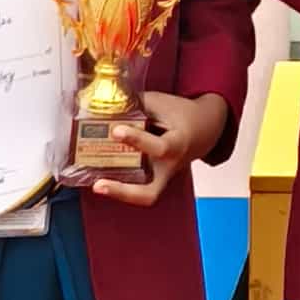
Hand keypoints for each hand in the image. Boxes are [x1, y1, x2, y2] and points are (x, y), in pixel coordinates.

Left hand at [74, 84, 230, 206]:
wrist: (204, 128)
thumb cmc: (181, 114)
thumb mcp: (160, 103)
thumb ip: (134, 105)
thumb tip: (104, 106)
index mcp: (177, 145)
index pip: (159, 148)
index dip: (137, 140)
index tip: (116, 131)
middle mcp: (169, 167)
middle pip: (150, 193)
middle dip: (124, 192)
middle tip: (99, 185)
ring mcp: (162, 177)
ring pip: (143, 196)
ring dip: (119, 193)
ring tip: (96, 185)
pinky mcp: (155, 178)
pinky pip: (138, 187)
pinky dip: (120, 184)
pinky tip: (100, 175)